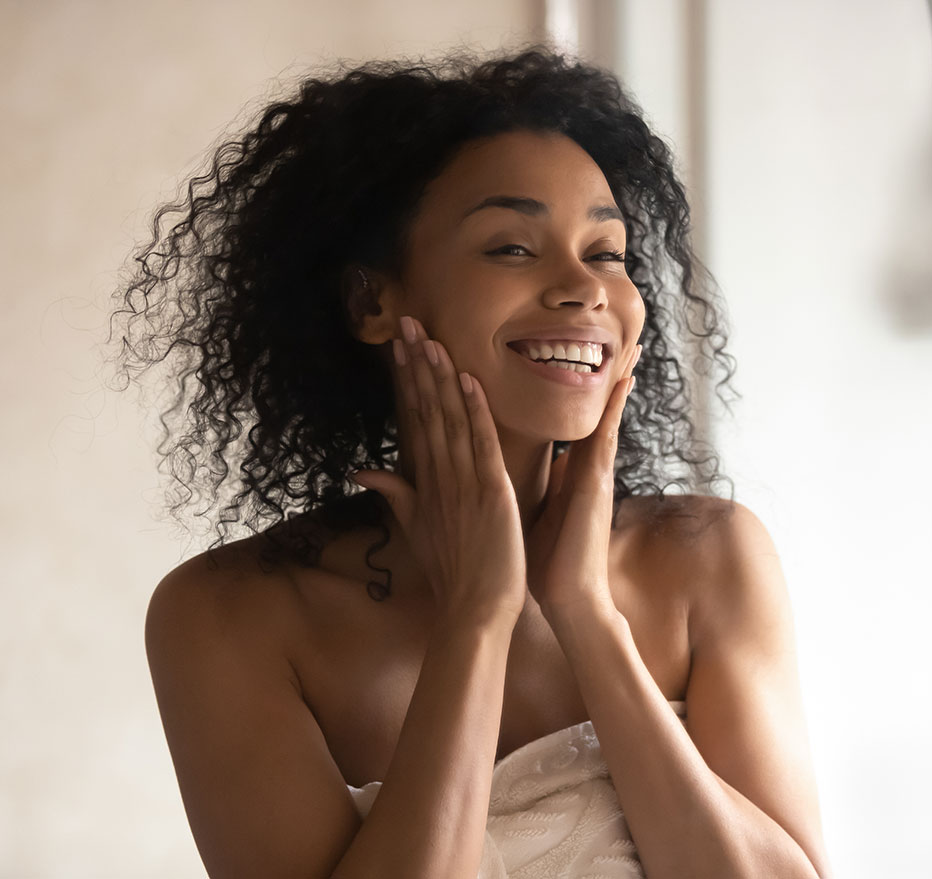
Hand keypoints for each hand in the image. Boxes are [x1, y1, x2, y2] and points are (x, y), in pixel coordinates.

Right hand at [352, 316, 526, 627]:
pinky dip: (474, 412)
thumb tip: (363, 470)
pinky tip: (467, 380)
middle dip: (416, 366)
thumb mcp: (417, 529)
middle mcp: (438, 477)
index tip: (400, 345)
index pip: (413, 421)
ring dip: (439, 378)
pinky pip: (480, 445)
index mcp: (425, 483)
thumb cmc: (452, 573)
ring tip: (429, 338)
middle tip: (407, 322)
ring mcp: (462, 484)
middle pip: (425, 411)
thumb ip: (396, 494)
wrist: (473, 612)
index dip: (407, 381)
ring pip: (448, 420)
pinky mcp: (490, 494)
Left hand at [525, 343, 641, 620]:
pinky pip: (608, 436)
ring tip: (632, 345)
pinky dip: (615, 408)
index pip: (575, 421)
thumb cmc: (546, 563)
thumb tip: (511, 469)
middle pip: (599, 410)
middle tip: (625, 336)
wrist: (567, 599)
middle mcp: (587, 468)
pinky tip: (624, 381)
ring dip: (619, 381)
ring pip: (608, 415)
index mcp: (570, 473)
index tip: (582, 354)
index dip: (580, 388)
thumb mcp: (531, 512)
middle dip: (610, 375)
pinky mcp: (598, 484)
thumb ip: (528, 487)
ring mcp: (596, 474)